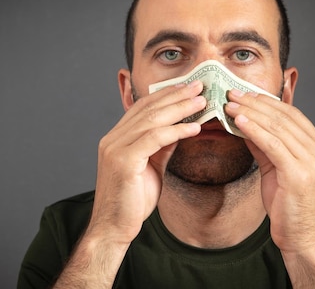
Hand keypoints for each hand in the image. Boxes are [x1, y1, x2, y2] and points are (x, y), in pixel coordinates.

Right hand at [87, 80, 205, 244]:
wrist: (114, 228)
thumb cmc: (132, 201)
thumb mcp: (151, 167)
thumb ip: (161, 147)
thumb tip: (181, 128)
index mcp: (116, 138)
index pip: (142, 107)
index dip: (166, 95)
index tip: (189, 87)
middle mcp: (113, 139)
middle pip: (148, 109)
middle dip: (176, 95)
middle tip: (200, 86)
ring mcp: (116, 149)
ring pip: (151, 120)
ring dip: (180, 109)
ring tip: (202, 101)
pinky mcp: (124, 161)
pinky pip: (154, 139)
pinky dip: (176, 131)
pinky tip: (195, 128)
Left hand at [225, 89, 314, 253]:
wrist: (301, 237)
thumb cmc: (289, 206)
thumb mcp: (275, 168)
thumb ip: (264, 145)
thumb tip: (244, 123)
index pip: (292, 115)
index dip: (266, 102)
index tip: (244, 93)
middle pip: (284, 117)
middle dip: (255, 103)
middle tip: (232, 93)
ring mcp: (313, 161)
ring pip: (277, 128)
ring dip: (250, 113)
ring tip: (230, 104)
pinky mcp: (299, 173)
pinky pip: (272, 144)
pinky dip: (253, 130)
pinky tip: (237, 121)